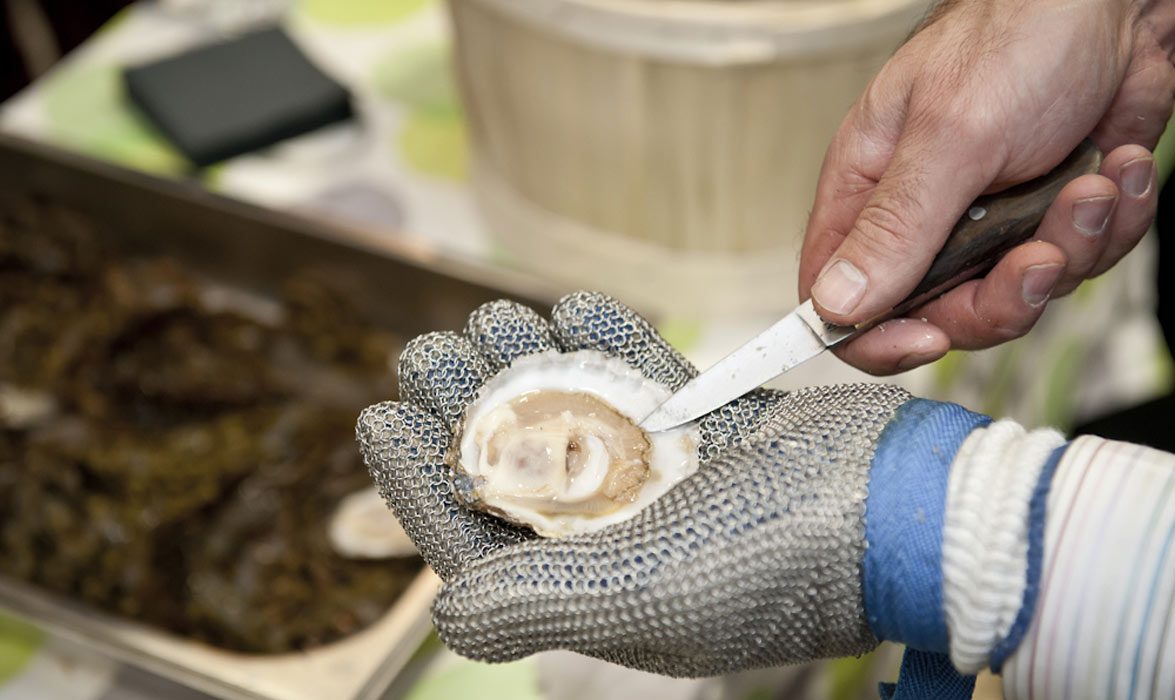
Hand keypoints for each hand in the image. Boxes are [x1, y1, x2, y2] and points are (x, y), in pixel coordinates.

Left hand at [356, 292, 913, 675]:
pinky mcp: (716, 430)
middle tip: (428, 348)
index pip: (487, 542)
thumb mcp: (646, 597)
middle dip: (467, 405)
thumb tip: (446, 607)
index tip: (383, 419)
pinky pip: (647, 382)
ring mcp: (674, 482)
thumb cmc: (781, 564)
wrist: (905, 508)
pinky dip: (612, 343)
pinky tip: (575, 306)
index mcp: (601, 590)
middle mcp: (630, 539)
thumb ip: (539, 603)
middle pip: (522, 466)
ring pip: (577, 414)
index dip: (423, 484)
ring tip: (489, 315)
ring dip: (531, 362)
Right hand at [799, 0, 1174, 373]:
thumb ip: (895, 226)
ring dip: (1072, 246)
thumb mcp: (950, 135)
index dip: (875, 335)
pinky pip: (1079, 261)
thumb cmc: (1020, 33)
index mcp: (869, 189)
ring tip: (1091, 184)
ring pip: (1017, 293)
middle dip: (1002, 295)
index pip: (838, 296)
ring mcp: (989, 218)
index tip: (928, 338)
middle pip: (939, 314)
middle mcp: (923, 214)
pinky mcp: (1049, 212)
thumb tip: (835, 303)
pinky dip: (1111, 223)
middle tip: (1038, 254)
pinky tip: (1113, 168)